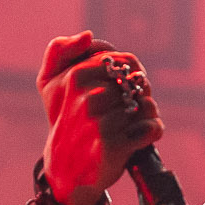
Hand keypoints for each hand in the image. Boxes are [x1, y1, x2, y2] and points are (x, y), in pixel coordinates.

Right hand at [36, 31, 163, 204]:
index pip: (129, 61)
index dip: (134, 75)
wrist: (65, 169)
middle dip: (142, 96)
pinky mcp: (114, 146)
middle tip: (131, 110)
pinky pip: (152, 129)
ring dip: (148, 115)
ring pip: (148, 106)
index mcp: (77, 77)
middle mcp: (88, 98)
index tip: (126, 90)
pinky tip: (139, 138)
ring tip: (134, 125)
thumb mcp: (52, 84)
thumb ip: (61, 51)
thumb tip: (88, 35)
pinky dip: (152, 133)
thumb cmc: (67, 122)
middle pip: (140, 84)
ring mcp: (101, 123)